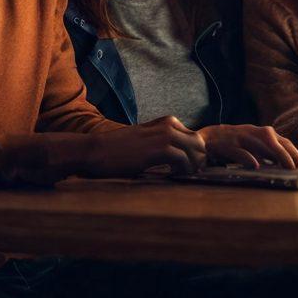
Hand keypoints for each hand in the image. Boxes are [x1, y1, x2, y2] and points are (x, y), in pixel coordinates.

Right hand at [83, 116, 206, 176]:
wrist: (97, 150)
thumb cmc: (119, 149)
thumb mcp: (145, 140)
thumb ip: (162, 143)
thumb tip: (180, 159)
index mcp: (167, 122)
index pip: (195, 138)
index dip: (195, 155)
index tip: (186, 168)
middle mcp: (169, 125)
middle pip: (199, 143)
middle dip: (198, 160)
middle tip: (187, 174)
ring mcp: (165, 135)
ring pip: (195, 151)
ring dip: (192, 167)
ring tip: (180, 176)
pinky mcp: (159, 149)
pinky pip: (183, 160)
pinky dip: (182, 170)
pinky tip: (171, 175)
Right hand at [198, 124, 297, 169]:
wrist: (207, 139)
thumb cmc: (235, 145)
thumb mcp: (254, 147)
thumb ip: (270, 154)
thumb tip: (289, 167)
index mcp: (262, 134)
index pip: (285, 142)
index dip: (296, 153)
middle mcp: (255, 133)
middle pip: (278, 142)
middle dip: (291, 154)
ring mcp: (242, 137)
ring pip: (263, 144)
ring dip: (278, 155)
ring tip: (288, 166)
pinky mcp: (229, 145)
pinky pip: (240, 151)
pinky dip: (248, 158)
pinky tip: (256, 166)